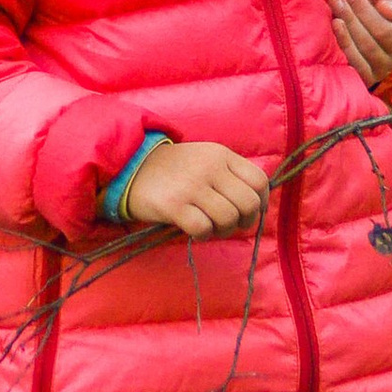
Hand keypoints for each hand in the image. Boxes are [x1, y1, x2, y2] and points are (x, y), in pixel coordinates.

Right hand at [122, 139, 269, 238]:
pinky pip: (203, 228)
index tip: (251, 212)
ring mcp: (191, 186)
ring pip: (228, 218)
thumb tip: (256, 204)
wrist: (130, 167)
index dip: (261, 202)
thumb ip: (229, 174)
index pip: (259, 181)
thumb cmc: (173, 169)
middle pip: (248, 203)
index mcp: (221, 155)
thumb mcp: (204, 159)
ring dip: (223, 230)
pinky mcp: (173, 205)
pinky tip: (194, 230)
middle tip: (231, 225)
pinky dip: (203, 235)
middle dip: (245, 221)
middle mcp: (210, 168)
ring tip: (210, 227)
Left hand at [330, 0, 391, 88]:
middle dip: (351, 18)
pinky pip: (351, 67)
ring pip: (359, 54)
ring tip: (333, 16)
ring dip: (344, 34)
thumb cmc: (376, 18)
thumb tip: (387, 10)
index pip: (385, 29)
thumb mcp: (388, 7)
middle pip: (370, 42)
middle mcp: (390, 60)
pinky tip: (332, 34)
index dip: (366, 11)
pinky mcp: (360, 80)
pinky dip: (341, 50)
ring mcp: (375, 73)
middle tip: (336, 0)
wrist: (365, 39)